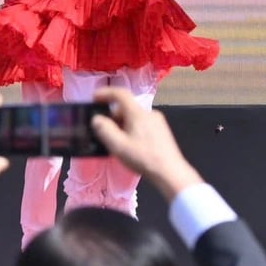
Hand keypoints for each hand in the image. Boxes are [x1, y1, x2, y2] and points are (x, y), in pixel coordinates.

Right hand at [88, 87, 200, 201]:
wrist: (171, 173)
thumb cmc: (143, 158)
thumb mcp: (118, 146)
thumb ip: (104, 129)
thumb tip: (97, 119)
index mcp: (138, 113)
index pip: (120, 94)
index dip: (105, 93)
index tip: (94, 99)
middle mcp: (149, 113)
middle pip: (126, 108)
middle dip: (113, 117)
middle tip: (105, 132)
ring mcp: (158, 122)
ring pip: (134, 118)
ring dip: (123, 126)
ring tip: (118, 143)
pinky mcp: (162, 131)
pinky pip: (142, 124)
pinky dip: (132, 130)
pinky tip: (131, 146)